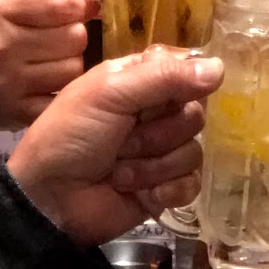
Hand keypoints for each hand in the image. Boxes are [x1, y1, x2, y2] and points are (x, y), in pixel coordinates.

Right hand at [0, 0, 98, 136]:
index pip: (66, 5)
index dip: (74, 9)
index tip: (63, 15)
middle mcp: (1, 44)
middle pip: (76, 37)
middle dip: (70, 37)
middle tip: (51, 42)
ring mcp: (8, 82)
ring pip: (74, 69)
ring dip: (67, 66)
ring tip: (45, 64)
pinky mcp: (14, 114)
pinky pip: (61, 98)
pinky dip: (58, 93)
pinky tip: (41, 87)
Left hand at [7, 47, 221, 245]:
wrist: (49, 200)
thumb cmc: (70, 135)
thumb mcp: (110, 93)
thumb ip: (164, 77)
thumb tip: (220, 68)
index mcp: (141, 80)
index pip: (187, 70)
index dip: (184, 84)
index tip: (167, 97)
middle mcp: (155, 112)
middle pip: (195, 113)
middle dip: (159, 133)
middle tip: (124, 140)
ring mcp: (161, 151)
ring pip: (193, 150)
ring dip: (154, 165)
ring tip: (119, 171)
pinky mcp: (165, 187)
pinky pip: (192, 182)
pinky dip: (167, 189)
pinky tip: (142, 194)